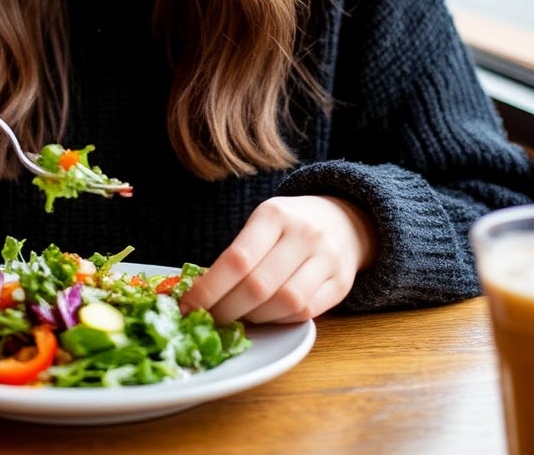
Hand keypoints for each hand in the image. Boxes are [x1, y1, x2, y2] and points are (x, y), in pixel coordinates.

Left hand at [180, 195, 377, 323]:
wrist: (344, 220)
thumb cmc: (290, 225)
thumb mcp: (264, 222)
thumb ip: (240, 252)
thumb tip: (202, 292)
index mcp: (274, 214)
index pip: (237, 258)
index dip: (210, 288)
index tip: (189, 305)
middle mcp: (303, 234)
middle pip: (258, 285)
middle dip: (227, 309)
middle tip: (209, 319)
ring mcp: (326, 259)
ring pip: (284, 302)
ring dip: (254, 318)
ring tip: (239, 317)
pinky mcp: (342, 283)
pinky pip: (306, 312)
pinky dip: (280, 320)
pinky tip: (267, 316)